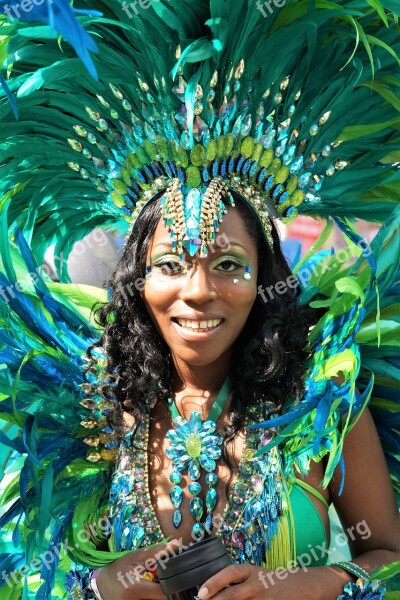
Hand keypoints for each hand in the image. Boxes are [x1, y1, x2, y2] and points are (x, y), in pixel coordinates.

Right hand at [95, 539, 180, 599]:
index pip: (164, 592)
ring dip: (158, 594)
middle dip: (166, 590)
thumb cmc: (119, 568)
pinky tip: (149, 590)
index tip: (175, 576)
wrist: (102, 584)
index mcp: (135, 589)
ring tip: (152, 583)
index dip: (173, 584)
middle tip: (159, 580)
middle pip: (162, 599)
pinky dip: (152, 596)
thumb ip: (157, 552)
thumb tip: (175, 544)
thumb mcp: (136, 557)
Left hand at [197, 564, 351, 598]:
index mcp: (253, 572)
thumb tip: (218, 592)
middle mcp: (258, 584)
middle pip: (232, 595)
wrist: (311, 584)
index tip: (201, 594)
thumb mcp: (260, 576)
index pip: (230, 573)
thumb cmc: (280, 581)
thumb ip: (241, 583)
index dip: (214, 583)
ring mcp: (266, 599)